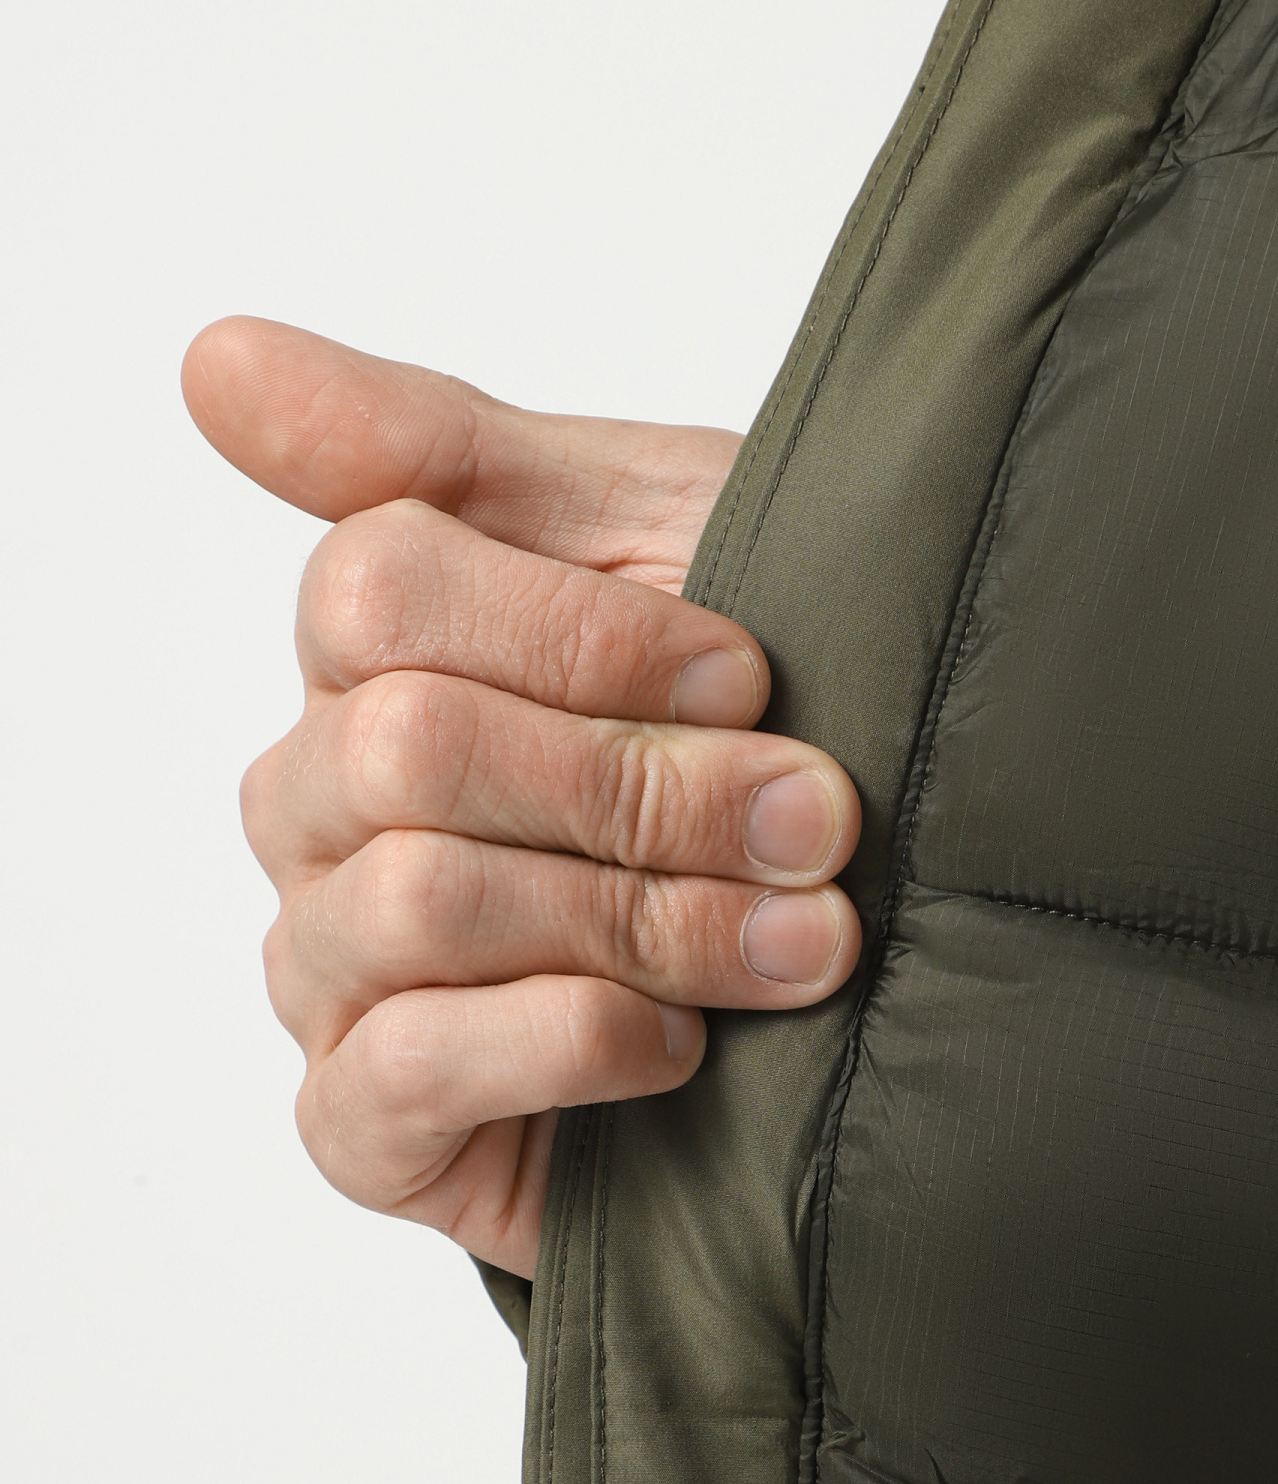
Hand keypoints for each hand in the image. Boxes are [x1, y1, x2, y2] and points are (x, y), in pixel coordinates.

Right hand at [182, 317, 861, 1278]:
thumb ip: (437, 454)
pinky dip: (569, 1044)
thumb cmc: (749, 748)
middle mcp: (318, 806)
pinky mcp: (362, 1124)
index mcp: (367, 657)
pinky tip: (683, 1047)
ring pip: (420, 900)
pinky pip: (402, 1067)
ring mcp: (327, 967)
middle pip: (411, 744)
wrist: (858, 981)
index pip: (380, 584)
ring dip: (648, 916)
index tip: (754, 668)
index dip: (587, 631)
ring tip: (803, 939)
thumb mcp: (648, 549)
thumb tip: (213, 359)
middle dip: (648, 784)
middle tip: (817, 824)